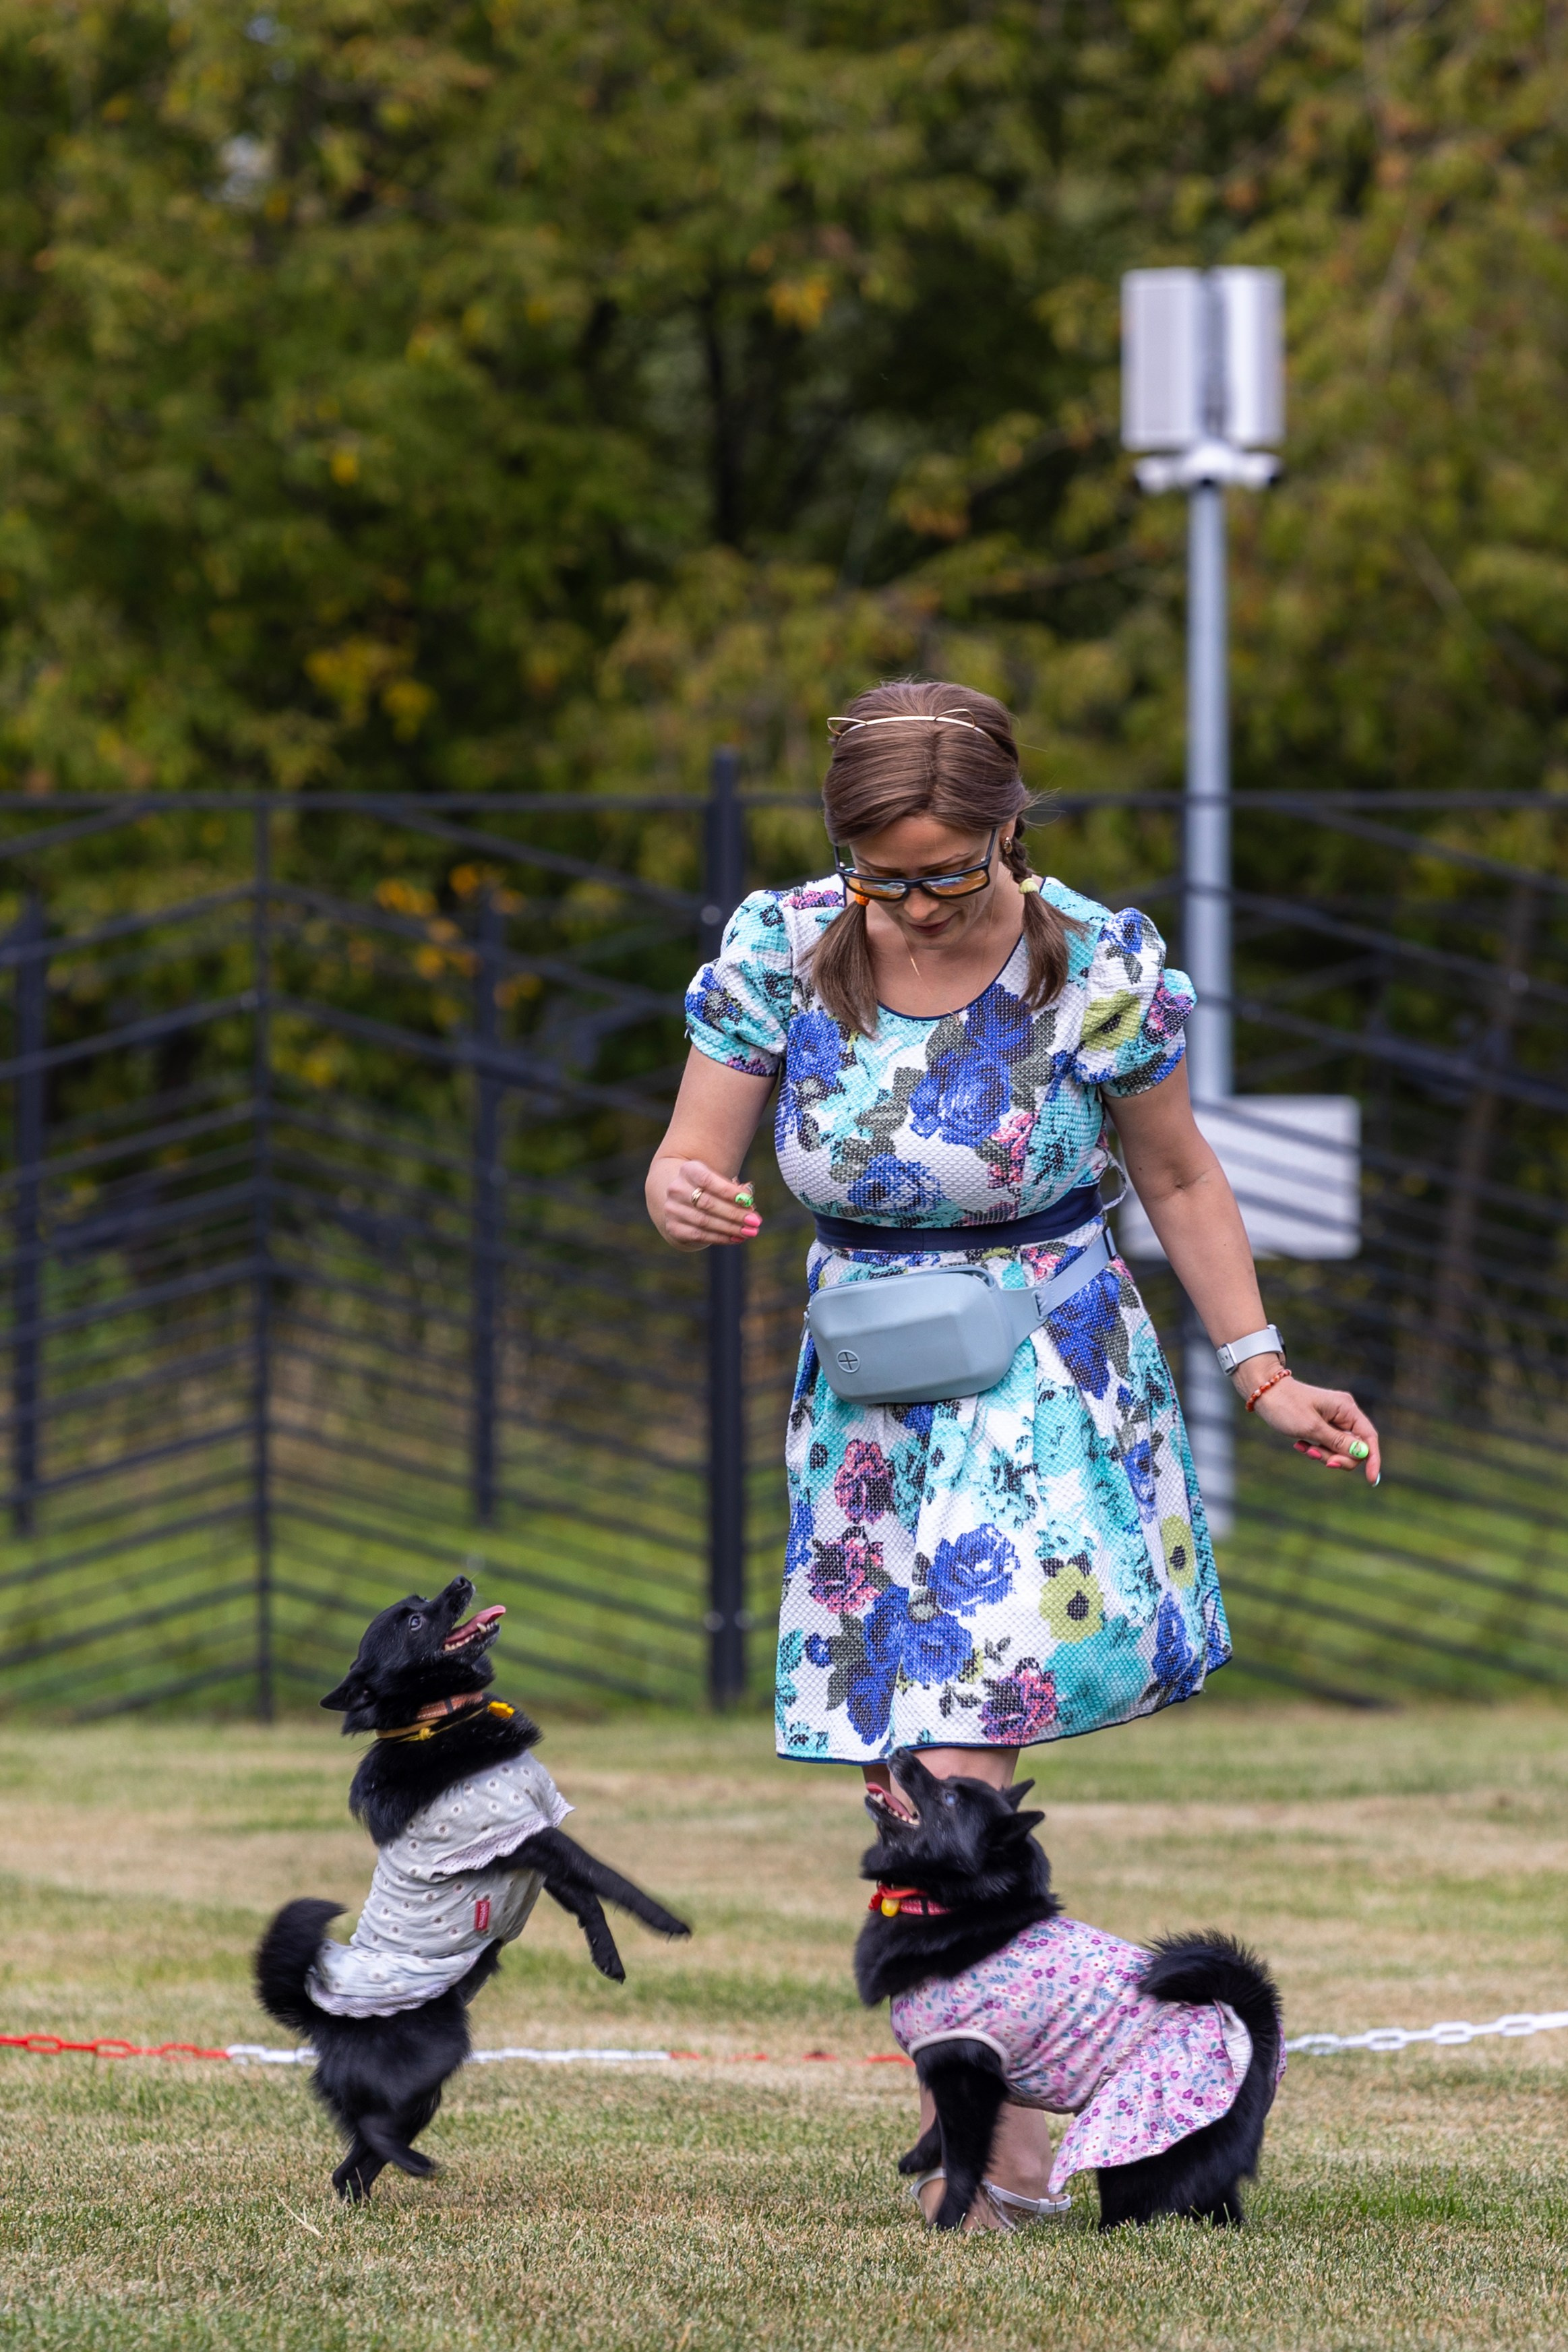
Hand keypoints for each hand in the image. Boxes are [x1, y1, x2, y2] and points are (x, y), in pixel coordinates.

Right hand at [656, 1158, 761, 1252]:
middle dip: (735, 1214)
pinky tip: (736, 1238)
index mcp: (688, 1170)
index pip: (708, 1180)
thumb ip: (734, 1188)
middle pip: (708, 1203)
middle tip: (755, 1221)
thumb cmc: (710, 1189)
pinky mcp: (673, 1228)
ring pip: (705, 1221)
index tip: (749, 1201)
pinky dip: (720, 1238)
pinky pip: (699, 1235)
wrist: (683, 1201)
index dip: (729, 1191)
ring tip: (749, 1232)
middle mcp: (676, 1189)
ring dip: (730, 1228)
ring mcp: (672, 1209)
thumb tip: (748, 1198)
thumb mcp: (720, 1182)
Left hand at [1245, 1370, 1380, 1482]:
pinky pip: (1328, 1445)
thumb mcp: (1312, 1428)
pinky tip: (1300, 1445)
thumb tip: (1362, 1453)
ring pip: (1340, 1449)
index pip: (1369, 1437)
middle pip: (1355, 1447)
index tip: (1371, 1481)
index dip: (1372, 1459)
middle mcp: (1344, 1413)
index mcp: (1346, 1408)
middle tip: (1316, 1458)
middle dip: (1338, 1458)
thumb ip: (1337, 1441)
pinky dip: (1317, 1449)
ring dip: (1324, 1454)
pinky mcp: (1323, 1426)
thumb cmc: (1286, 1406)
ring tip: (1304, 1448)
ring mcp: (1334, 1420)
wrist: (1264, 1392)